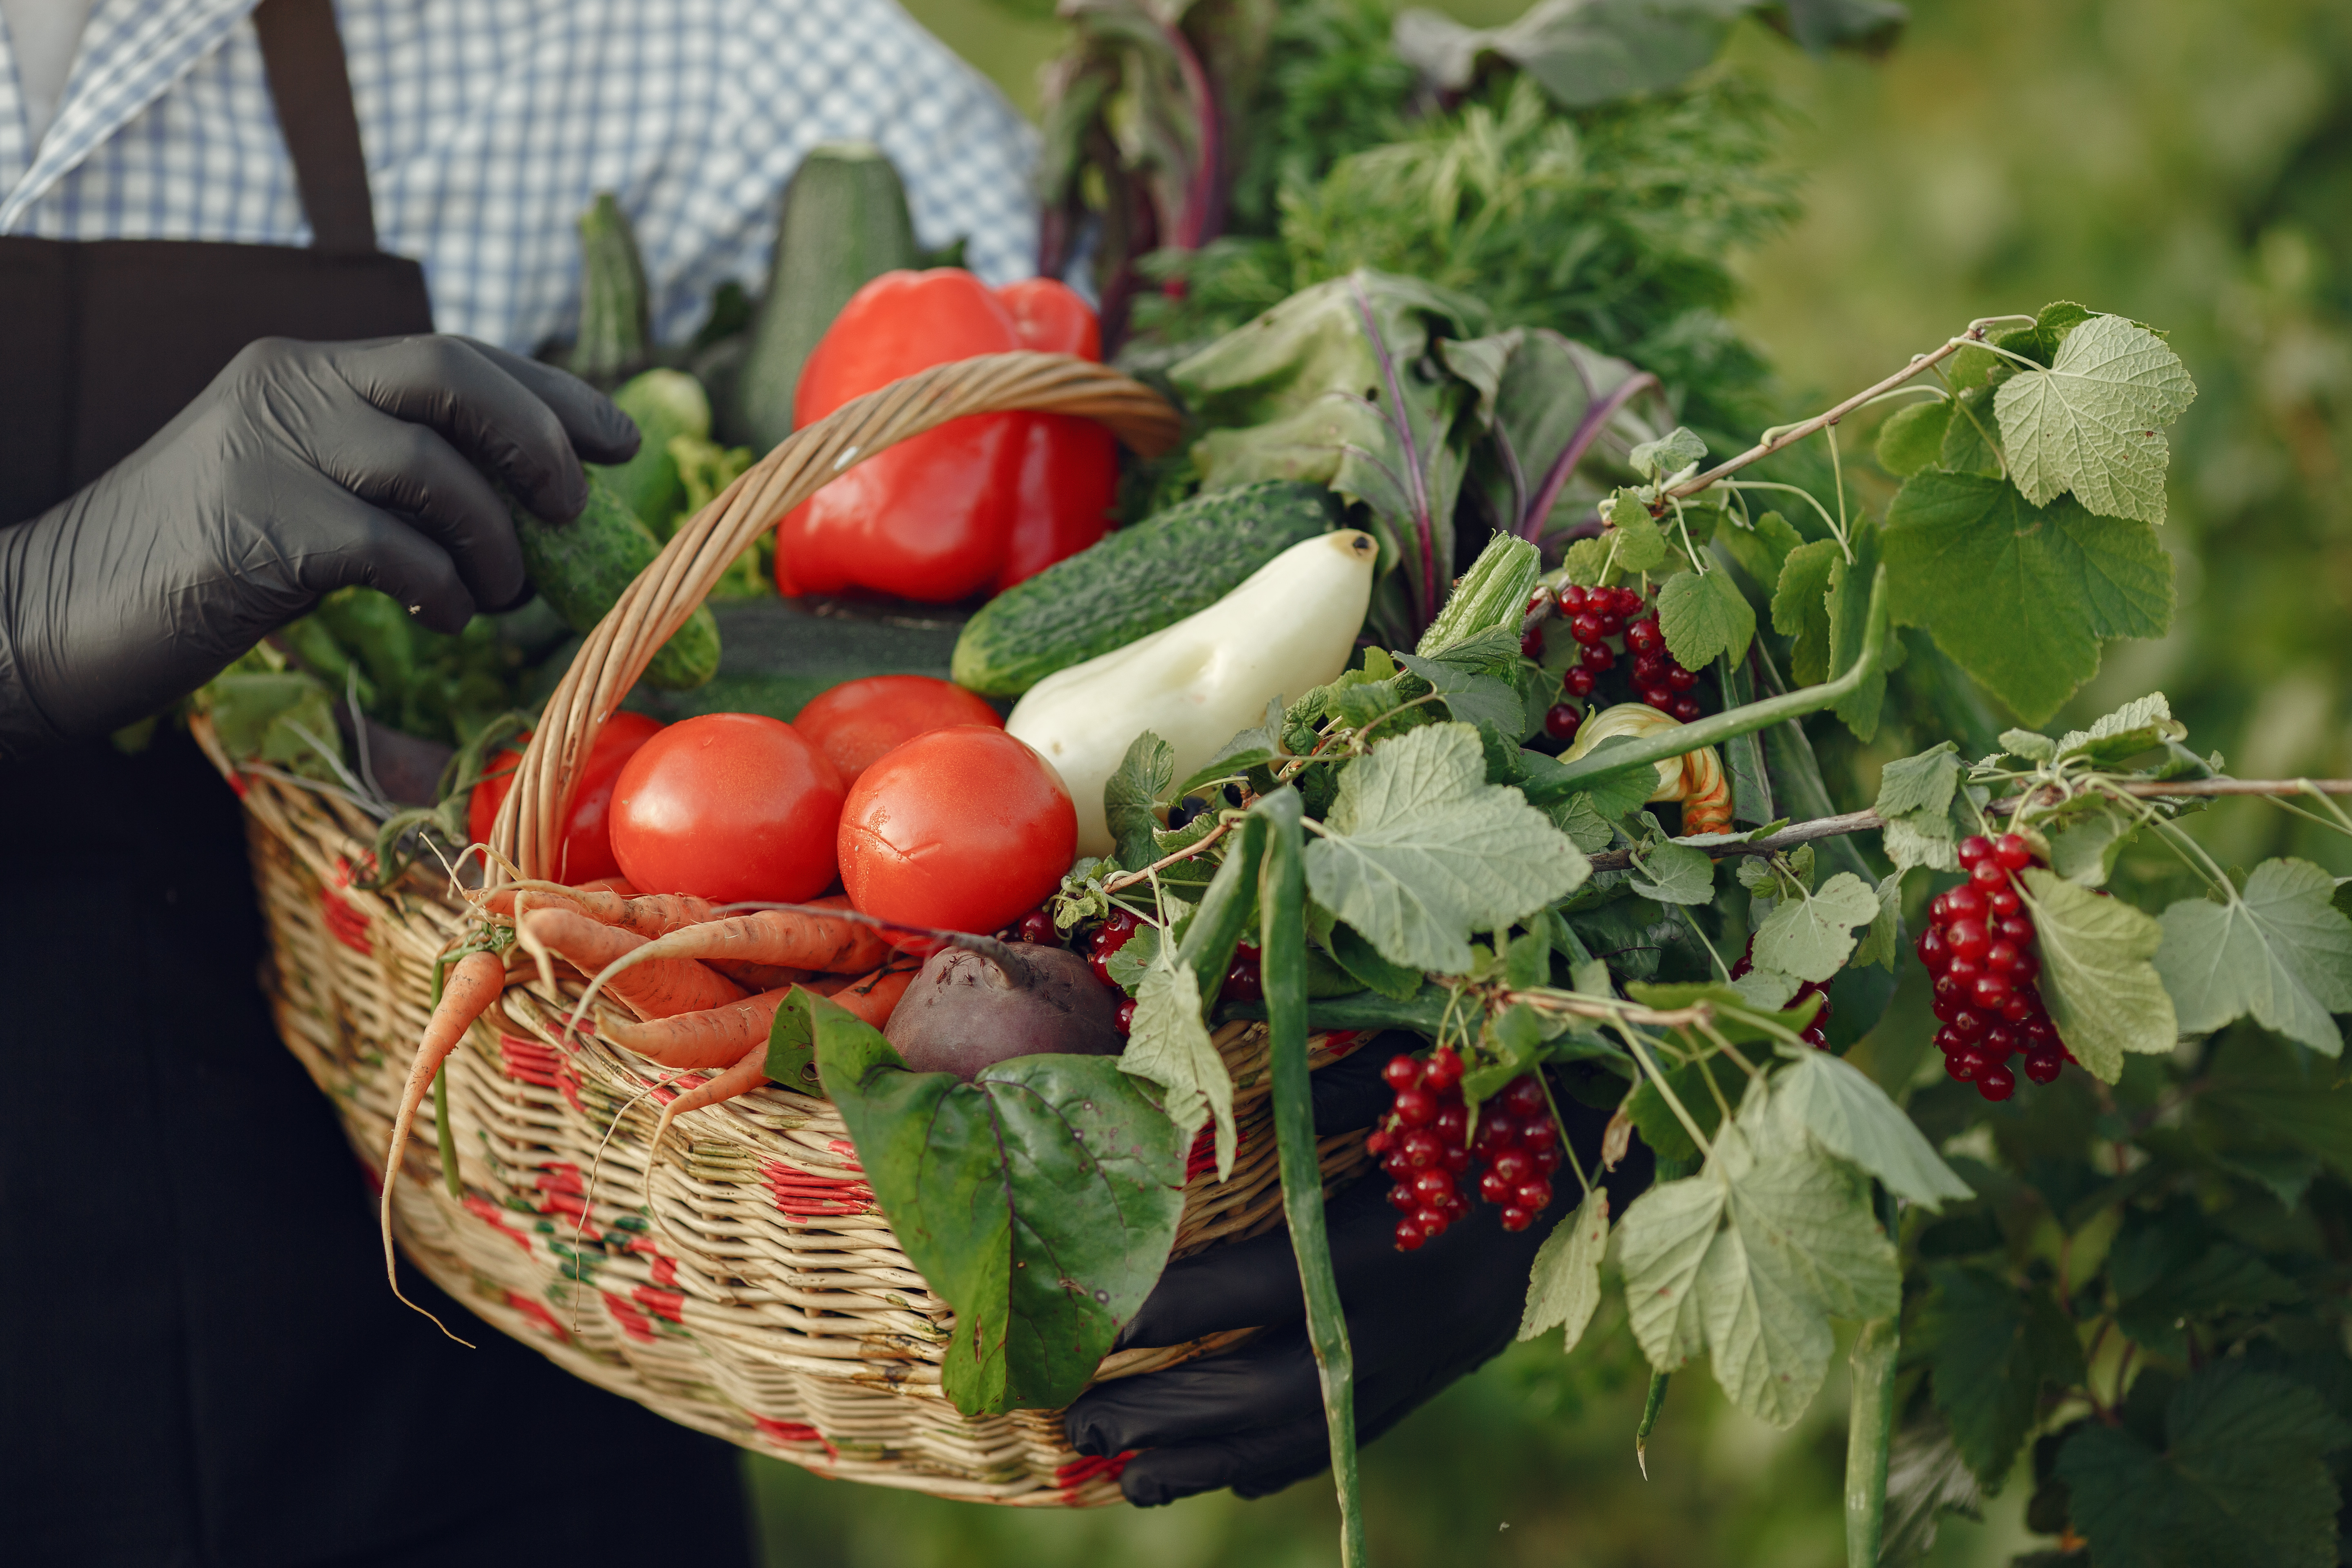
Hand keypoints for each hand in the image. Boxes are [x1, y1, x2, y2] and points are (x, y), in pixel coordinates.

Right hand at [0, 335, 637, 749]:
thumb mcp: (304, 495)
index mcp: (305, 370)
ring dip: (495, 541)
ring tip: (499, 593)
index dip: (552, 393)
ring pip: (433, 468)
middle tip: (572, 509)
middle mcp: (287, 388)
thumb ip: (391, 480)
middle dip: (538, 439)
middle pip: (452, 374)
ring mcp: (264, 452)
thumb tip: (523, 508)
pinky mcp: (254, 528)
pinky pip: (391, 548)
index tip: (621, 439)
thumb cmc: (200, 568)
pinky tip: (442, 614)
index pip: (457, 353)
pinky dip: (442, 586)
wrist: (54, 612)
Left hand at [1064, 1047, 1646, 1506]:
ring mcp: (1437, 1354)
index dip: (1167, 1310)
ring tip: (1130, 1478)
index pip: (1257, 1288)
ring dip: (1215, 1459)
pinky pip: (1359, 1432)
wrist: (1621, 1138)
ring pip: (1313, 1432)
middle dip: (1170, 1407)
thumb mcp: (1412, 1068)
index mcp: (1394, 1238)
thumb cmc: (1505, 1082)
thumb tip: (1208, 1090)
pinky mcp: (1452, 1366)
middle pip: (1271, 1386)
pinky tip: (1228, 1475)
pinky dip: (1285, 1460)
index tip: (1087, 1323)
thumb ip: (1315, 1086)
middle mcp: (1413, 1316)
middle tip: (1078, 1416)